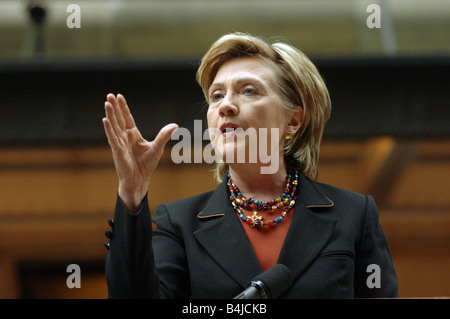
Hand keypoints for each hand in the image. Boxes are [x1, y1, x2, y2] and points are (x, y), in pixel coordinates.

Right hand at [102, 93, 177, 211]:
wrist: (140, 180)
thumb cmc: (146, 165)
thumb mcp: (157, 147)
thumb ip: (164, 135)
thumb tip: (175, 125)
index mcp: (133, 135)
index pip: (127, 118)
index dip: (123, 108)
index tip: (119, 96)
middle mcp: (125, 137)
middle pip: (119, 119)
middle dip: (114, 107)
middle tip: (109, 95)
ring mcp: (120, 143)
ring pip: (114, 126)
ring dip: (110, 114)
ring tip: (106, 103)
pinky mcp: (117, 151)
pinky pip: (112, 138)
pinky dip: (109, 129)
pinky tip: (105, 119)